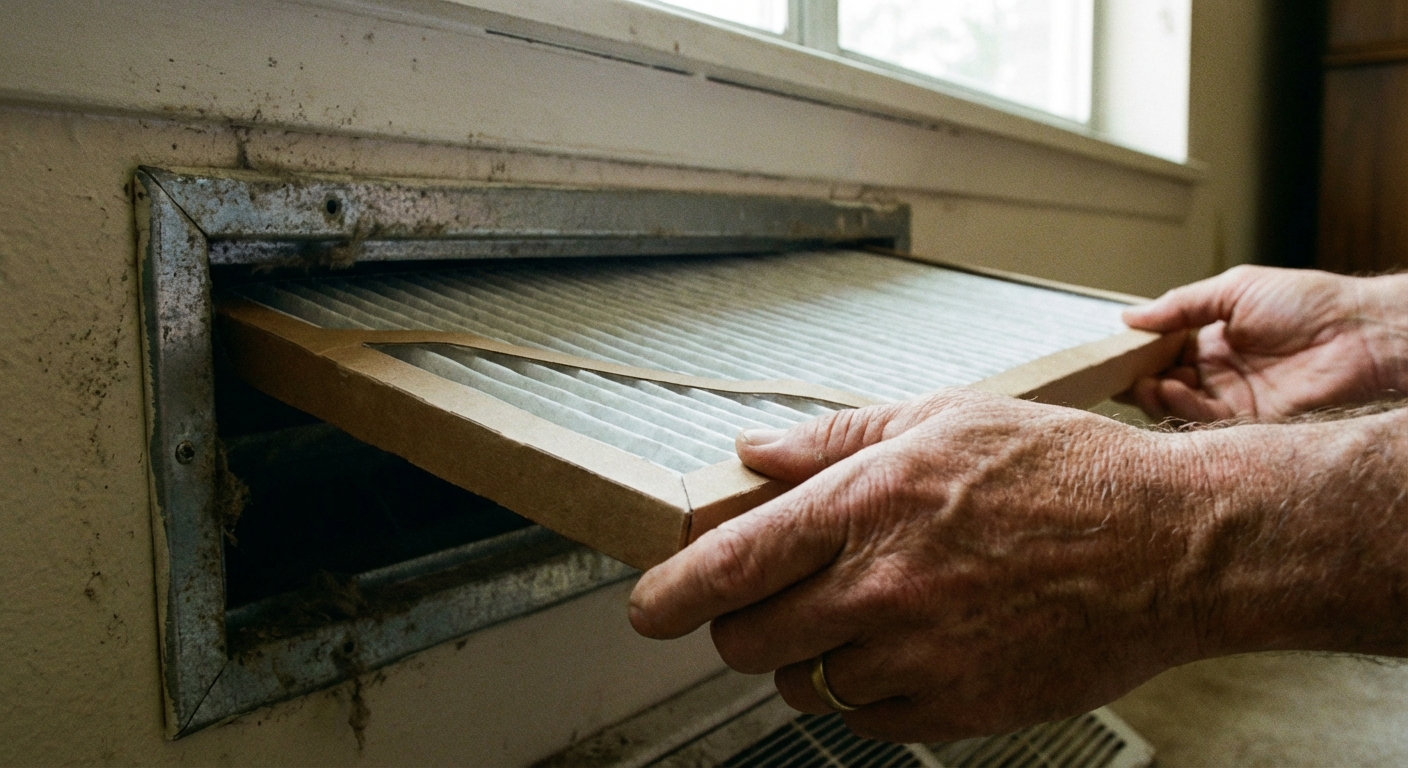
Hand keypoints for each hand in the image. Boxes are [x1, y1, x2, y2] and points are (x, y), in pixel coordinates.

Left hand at [629, 390, 1216, 741]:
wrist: (1173, 547)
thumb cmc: (1067, 474)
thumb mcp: (946, 420)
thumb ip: (835, 440)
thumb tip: (755, 453)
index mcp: (870, 504)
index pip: (730, 563)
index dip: (670, 593)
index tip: (646, 609)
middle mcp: (883, 586)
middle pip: (747, 638)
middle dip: (738, 624)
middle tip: (767, 602)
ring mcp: (919, 657)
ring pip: (801, 684)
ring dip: (805, 656)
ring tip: (858, 615)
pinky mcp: (956, 709)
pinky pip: (864, 719)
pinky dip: (863, 690)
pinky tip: (905, 647)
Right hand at [1121, 265, 1407, 421]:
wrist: (1359, 334)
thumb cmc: (1307, 303)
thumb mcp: (1234, 290)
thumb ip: (1180, 305)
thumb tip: (1130, 317)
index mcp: (1216, 338)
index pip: (1166, 351)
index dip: (1141, 353)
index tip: (1115, 351)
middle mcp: (1221, 371)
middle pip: (1166, 381)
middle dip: (1140, 377)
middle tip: (1119, 372)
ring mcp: (1234, 397)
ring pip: (1180, 405)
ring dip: (1156, 395)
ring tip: (1143, 382)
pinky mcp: (1249, 422)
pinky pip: (1204, 421)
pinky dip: (1182, 407)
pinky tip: (1169, 389)